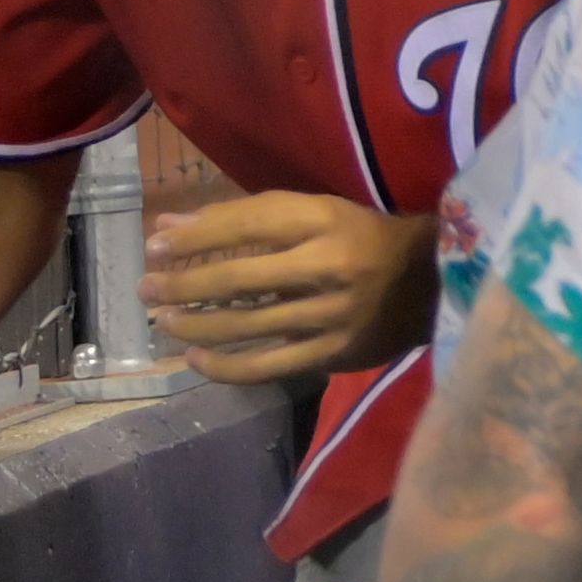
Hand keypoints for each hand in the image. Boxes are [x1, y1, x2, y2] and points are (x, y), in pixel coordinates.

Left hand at [141, 191, 430, 385]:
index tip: (153, 245)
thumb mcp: (317, 215)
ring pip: (245, 327)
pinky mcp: (335, 353)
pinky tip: (197, 360)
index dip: (195, 236)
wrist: (434, 284)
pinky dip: (223, 367)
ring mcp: (333, 313)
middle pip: (239, 278)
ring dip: (194, 326)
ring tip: (165, 321)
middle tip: (146, 287)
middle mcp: (331, 264)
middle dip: (182, 284)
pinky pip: (266, 367)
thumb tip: (168, 226)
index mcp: (329, 219)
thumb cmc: (365, 239)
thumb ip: (247, 220)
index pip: (249, 224)